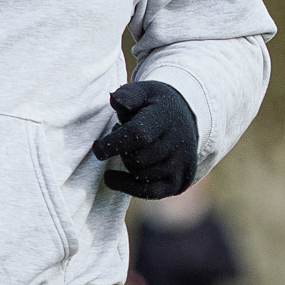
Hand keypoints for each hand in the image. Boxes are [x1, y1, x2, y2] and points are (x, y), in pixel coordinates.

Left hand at [92, 81, 199, 197]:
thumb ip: (128, 95)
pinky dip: (127, 186)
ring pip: (140, 174)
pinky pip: (148, 192)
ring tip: (130, 147)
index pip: (138, 135)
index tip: (97, 148)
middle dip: (122, 150)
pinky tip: (111, 178)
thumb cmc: (155, 106)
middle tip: (121, 138)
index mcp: (166, 118)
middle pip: (136, 159)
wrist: (187, 119)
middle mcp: (179, 142)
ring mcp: (181, 164)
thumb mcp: (143, 92)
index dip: (113, 144)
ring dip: (127, 164)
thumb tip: (115, 100)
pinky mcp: (179, 181)